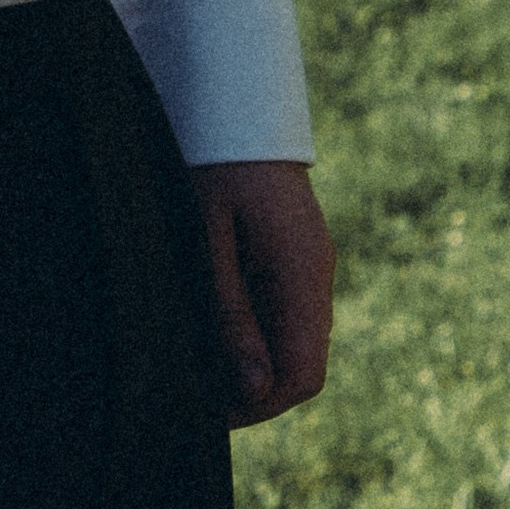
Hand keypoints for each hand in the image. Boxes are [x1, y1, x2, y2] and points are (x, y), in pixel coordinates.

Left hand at [190, 159, 333, 423]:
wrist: (231, 96)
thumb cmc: (211, 160)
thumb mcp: (205, 235)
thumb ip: (230, 310)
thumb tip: (254, 388)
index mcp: (302, 274)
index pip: (302, 375)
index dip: (258, 406)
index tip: (207, 412)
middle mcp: (316, 275)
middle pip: (300, 365)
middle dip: (252, 391)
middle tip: (193, 393)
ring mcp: (309, 263)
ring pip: (292, 340)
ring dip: (251, 362)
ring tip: (196, 362)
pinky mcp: (294, 252)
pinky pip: (283, 311)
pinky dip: (253, 331)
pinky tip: (211, 324)